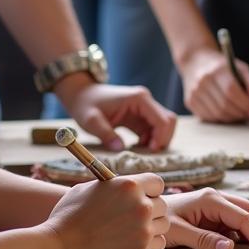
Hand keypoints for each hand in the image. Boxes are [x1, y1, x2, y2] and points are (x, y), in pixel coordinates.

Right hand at [40, 173, 167, 248]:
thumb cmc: (67, 219)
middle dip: (151, 210)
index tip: (142, 197)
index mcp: (129, 186)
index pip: (157, 183)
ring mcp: (143, 232)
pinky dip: (146, 246)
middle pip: (162, 206)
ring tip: (129, 232)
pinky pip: (157, 245)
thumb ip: (112, 187)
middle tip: (133, 218)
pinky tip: (127, 245)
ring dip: (151, 228)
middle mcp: (141, 207)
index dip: (149, 190)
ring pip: (163, 226)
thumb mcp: (87, 190)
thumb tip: (123, 186)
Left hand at [56, 78, 176, 152]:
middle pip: (168, 121)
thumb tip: (120, 149)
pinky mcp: (139, 115)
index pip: (162, 119)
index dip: (161, 137)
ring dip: (157, 140)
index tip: (150, 152)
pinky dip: (150, 140)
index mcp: (139, 99)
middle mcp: (146, 101)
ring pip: (163, 125)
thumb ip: (106, 134)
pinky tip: (136, 148)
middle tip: (148, 154)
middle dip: (162, 139)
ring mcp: (144, 108)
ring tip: (141, 152)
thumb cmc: (85, 105)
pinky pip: (153, 128)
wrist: (81, 94)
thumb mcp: (91, 121)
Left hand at [164, 188, 248, 248]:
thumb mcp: (177, 233)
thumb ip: (204, 240)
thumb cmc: (160, 221)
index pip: (243, 218)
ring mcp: (220, 206)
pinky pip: (242, 223)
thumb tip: (231, 248)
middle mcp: (220, 198)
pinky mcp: (219, 215)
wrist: (148, 212)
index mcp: (211, 200)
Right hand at [181, 48, 248, 122]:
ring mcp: (194, 92)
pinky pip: (208, 117)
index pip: (231, 91)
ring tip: (240, 114)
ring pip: (217, 114)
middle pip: (224, 105)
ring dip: (232, 118)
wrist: (196, 61)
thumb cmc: (223, 67)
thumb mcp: (241, 68)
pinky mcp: (190, 101)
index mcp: (217, 69)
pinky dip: (221, 119)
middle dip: (240, 113)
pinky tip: (227, 113)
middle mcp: (203, 80)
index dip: (245, 104)